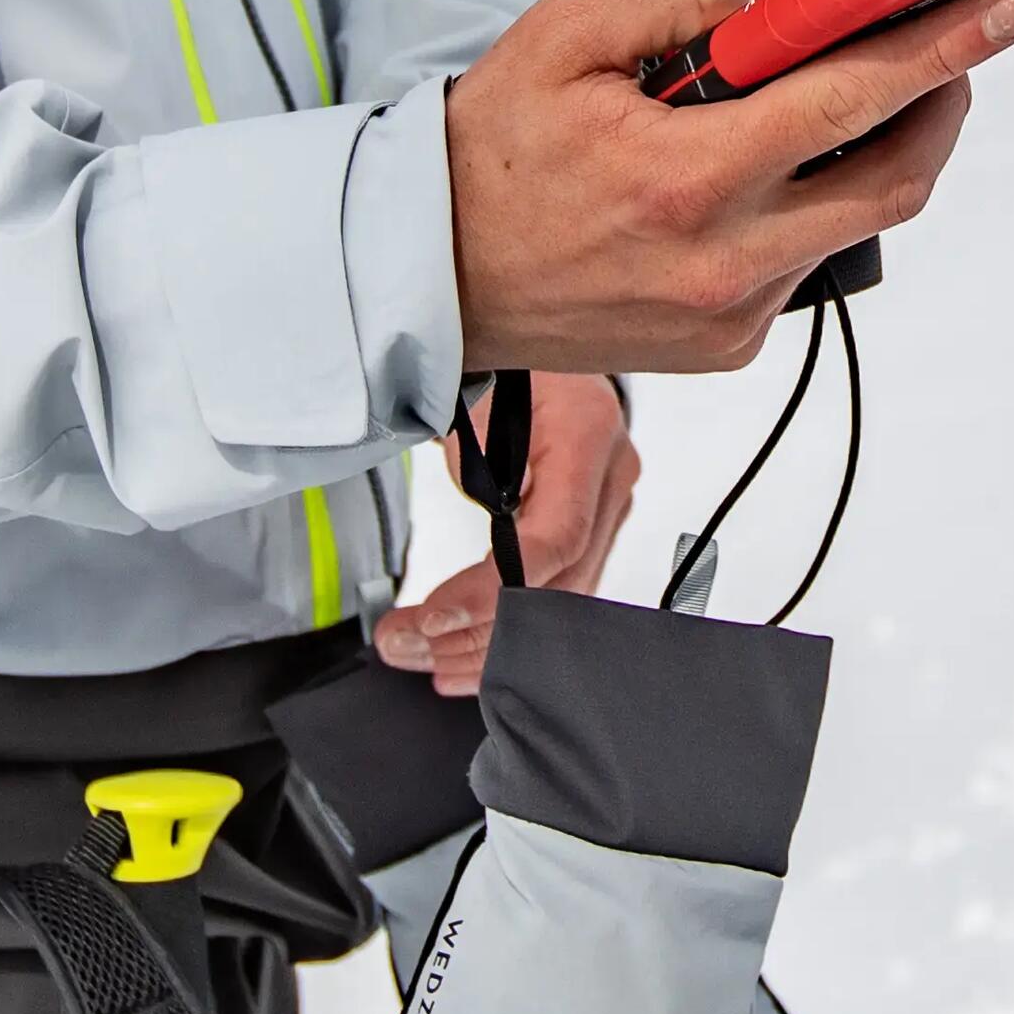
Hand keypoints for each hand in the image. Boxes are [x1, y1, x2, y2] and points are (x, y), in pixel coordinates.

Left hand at [373, 372, 638, 692]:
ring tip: (415, 656)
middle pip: (557, 587)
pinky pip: (554, 596)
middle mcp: (611, 477)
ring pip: (558, 606)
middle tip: (401, 644)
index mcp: (588, 432)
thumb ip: (469, 455)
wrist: (547, 354)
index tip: (432, 618)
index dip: (494, 590)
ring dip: (482, 644)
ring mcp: (609, 508)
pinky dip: (503, 632)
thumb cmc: (510, 364)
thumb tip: (465, 526)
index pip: (556, 537)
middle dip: (474, 630)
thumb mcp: (480, 389)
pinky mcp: (593, 530)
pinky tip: (454, 660)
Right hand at [447, 0, 1013, 373]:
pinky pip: (807, 264)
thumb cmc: (490, 155)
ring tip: (855, 97)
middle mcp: (723, 262)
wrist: (436, 277)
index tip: (1005, 5)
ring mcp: (733, 315)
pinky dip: (812, 204)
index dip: (942, 44)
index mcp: (684, 179)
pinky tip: (765, 173)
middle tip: (950, 49)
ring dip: (880, 151)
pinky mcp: (728, 344)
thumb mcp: (565, 35)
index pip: (851, 98)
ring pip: (860, 225)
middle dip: (941, 103)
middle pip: (894, 180)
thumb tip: (774, 3)